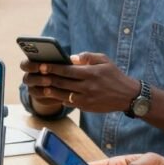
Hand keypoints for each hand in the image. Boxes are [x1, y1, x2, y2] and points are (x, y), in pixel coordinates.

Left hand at [22, 52, 138, 113]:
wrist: (127, 96)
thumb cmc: (114, 75)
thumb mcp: (104, 60)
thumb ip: (86, 57)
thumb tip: (70, 58)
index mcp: (90, 73)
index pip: (67, 70)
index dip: (52, 68)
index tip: (41, 65)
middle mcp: (87, 87)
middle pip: (62, 83)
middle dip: (47, 78)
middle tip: (36, 75)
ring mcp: (86, 98)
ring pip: (62, 94)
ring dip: (50, 91)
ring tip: (40, 86)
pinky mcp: (86, 107)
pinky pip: (69, 102)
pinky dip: (59, 98)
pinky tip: (51, 94)